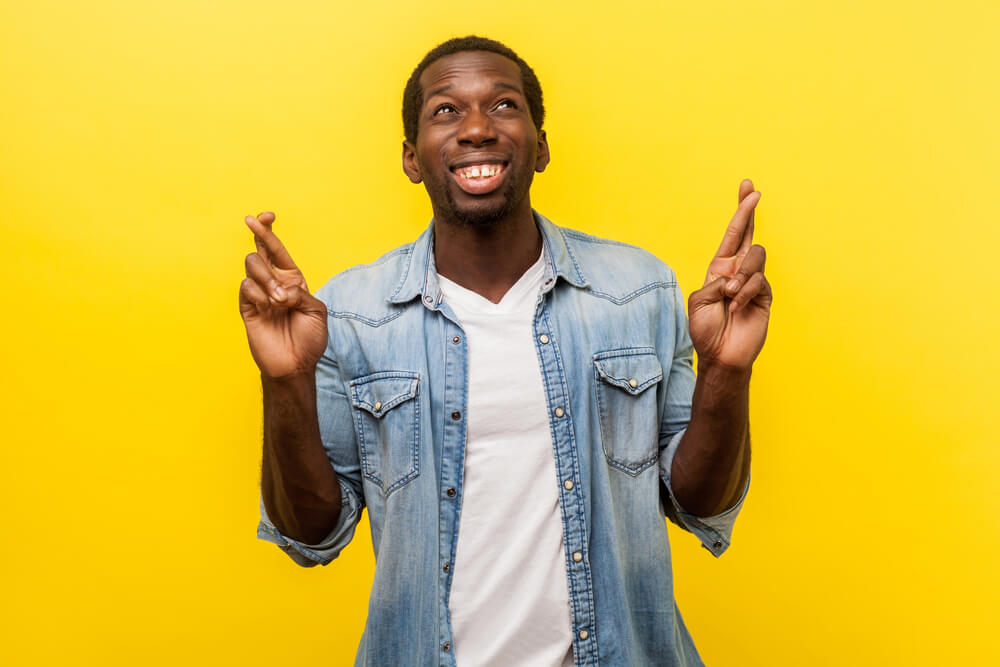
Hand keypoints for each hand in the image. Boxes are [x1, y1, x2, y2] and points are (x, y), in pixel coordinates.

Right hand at [239, 212, 327, 378]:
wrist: (296, 365)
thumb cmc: (310, 339)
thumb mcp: (316, 311)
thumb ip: (300, 292)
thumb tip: (280, 289)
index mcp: (292, 280)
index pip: (275, 249)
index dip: (268, 230)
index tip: (264, 216)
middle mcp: (273, 283)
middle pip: (259, 252)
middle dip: (267, 255)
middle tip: (282, 289)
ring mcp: (258, 295)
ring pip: (251, 266)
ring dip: (267, 281)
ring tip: (278, 303)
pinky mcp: (247, 307)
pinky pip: (246, 287)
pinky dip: (258, 295)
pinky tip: (266, 309)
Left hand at [687, 180, 772, 370]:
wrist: (721, 355)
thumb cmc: (706, 330)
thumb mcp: (699, 301)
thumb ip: (715, 282)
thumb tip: (736, 276)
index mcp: (720, 270)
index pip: (732, 235)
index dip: (740, 213)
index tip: (748, 188)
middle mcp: (738, 272)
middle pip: (749, 234)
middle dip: (749, 211)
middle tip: (754, 192)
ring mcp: (754, 282)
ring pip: (756, 256)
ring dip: (741, 274)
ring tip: (730, 296)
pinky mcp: (765, 295)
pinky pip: (759, 280)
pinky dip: (746, 292)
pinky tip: (737, 306)